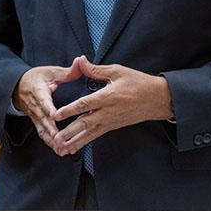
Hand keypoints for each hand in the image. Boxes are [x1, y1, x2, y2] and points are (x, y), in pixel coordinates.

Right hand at [13, 59, 83, 153]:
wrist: (17, 86)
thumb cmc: (36, 78)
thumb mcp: (51, 72)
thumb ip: (67, 71)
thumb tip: (80, 62)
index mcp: (39, 91)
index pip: (43, 101)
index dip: (48, 108)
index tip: (54, 115)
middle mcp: (35, 106)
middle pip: (43, 119)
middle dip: (51, 130)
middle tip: (60, 140)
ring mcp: (35, 116)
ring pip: (42, 129)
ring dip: (50, 140)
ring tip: (60, 149)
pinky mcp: (36, 122)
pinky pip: (42, 133)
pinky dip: (49, 142)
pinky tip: (57, 150)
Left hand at [50, 56, 171, 155]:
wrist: (156, 99)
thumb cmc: (137, 82)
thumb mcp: (117, 71)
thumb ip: (95, 69)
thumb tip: (80, 60)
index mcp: (107, 97)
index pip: (85, 104)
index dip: (70, 110)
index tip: (56, 115)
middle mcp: (107, 112)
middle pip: (84, 123)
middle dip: (68, 132)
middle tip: (54, 139)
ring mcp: (109, 122)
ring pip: (88, 133)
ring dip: (73, 142)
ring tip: (59, 149)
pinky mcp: (111, 127)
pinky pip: (95, 136)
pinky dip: (83, 142)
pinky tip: (72, 148)